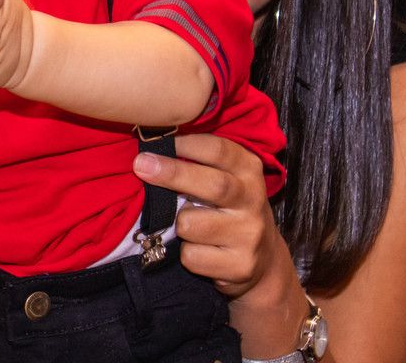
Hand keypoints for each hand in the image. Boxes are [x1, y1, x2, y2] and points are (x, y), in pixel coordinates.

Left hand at [133, 133, 278, 297]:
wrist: (264, 259)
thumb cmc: (230, 207)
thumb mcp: (226, 176)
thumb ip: (200, 160)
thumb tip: (154, 143)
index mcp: (248, 169)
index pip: (218, 150)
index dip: (186, 144)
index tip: (155, 140)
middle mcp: (252, 200)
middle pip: (212, 185)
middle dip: (172, 174)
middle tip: (140, 164)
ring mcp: (249, 235)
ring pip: (192, 224)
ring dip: (177, 223)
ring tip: (185, 222)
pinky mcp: (240, 266)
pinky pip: (191, 256)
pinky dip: (185, 252)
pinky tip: (197, 248)